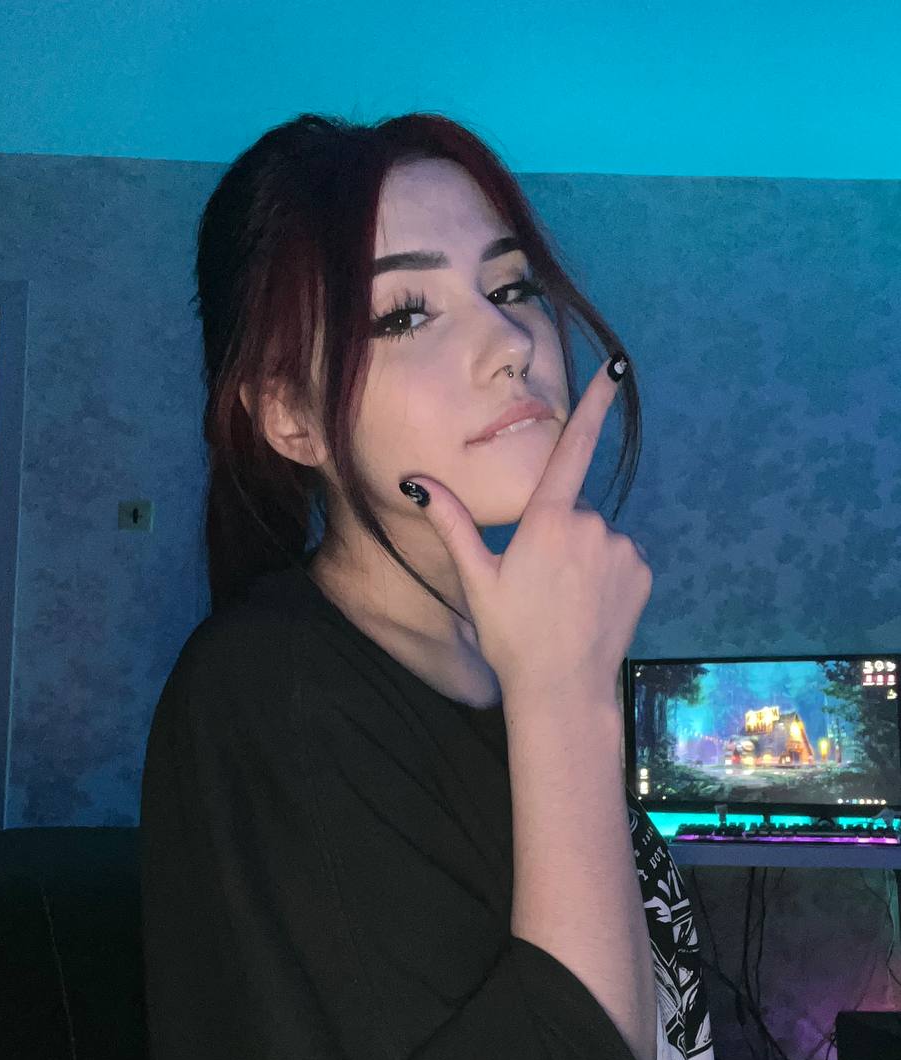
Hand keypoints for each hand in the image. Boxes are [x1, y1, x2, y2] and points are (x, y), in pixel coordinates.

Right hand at [399, 355, 651, 707]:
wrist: (563, 689)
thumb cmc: (511, 635)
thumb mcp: (475, 579)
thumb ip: (452, 522)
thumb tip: (416, 481)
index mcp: (546, 520)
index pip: (572, 449)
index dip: (592, 406)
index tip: (615, 369)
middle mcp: (590, 526)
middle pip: (571, 512)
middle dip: (557, 537)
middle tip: (539, 586)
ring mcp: (621, 549)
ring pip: (597, 538)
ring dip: (583, 560)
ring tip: (563, 603)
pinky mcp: (643, 572)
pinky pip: (621, 559)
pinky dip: (608, 576)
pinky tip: (590, 608)